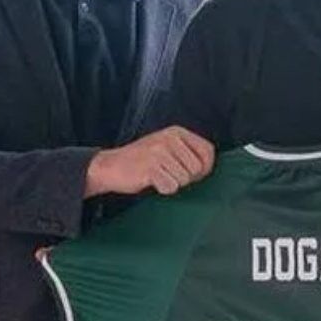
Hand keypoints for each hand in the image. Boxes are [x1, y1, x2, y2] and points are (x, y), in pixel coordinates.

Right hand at [85, 126, 214, 197]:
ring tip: (158, 175)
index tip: (196, 175)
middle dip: (187, 178)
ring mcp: (159, 153)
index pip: (208, 150)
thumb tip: (209, 167)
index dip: (206, 167)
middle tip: (170, 174)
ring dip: (172, 183)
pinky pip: (170, 187)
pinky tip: (151, 181)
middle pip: (197, 169)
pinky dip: (162, 189)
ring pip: (184, 180)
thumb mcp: (166, 146)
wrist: (111, 166)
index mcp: (177, 132)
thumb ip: (187, 151)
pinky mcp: (150, 168)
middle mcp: (169, 139)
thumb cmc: (143, 159)